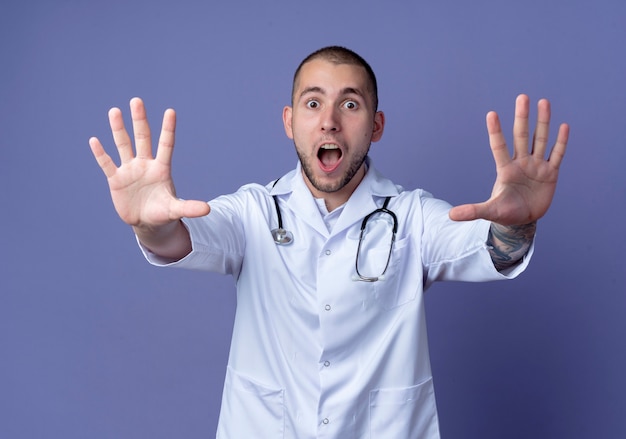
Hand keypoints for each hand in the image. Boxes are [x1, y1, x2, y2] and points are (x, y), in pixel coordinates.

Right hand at [89, 98, 209, 228]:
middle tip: (137, 100)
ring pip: (123, 145)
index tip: (171, 111)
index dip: (168, 129)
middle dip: (139, 120)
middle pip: (142, 138)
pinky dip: (100, 154)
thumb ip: (189, 208)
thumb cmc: (163, 213)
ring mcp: (130, 170)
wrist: (146, 222)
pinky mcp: (116, 180)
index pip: (166, 145)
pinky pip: (107, 164)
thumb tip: (208, 209)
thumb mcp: (175, 210)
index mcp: (161, 169)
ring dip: (118, 129)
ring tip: (115, 111)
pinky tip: (94, 140)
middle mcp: (145, 164)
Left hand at [449, 94, 568, 224]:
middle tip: (522, 97)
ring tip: (543, 102)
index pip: (499, 147)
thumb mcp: (490, 211)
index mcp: (505, 170)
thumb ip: (472, 211)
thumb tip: (451, 216)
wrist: (523, 220)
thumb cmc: (505, 212)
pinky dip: (560, 142)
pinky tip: (563, 126)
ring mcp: (536, 166)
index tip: (491, 113)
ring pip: (540, 140)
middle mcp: (521, 163)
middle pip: (522, 136)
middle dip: (522, 117)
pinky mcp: (550, 174)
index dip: (496, 131)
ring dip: (543, 122)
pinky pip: (556, 154)